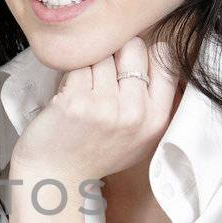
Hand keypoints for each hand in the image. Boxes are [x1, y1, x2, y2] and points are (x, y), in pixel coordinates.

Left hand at [12, 37, 179, 180]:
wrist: (55, 175)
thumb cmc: (96, 154)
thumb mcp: (140, 138)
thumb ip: (154, 102)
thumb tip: (159, 52)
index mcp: (156, 119)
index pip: (165, 58)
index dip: (146, 54)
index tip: (131, 63)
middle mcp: (135, 113)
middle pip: (133, 47)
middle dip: (116, 53)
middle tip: (104, 74)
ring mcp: (105, 107)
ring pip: (102, 53)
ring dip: (90, 63)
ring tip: (84, 88)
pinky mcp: (75, 101)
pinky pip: (76, 64)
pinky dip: (69, 72)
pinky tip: (68, 92)